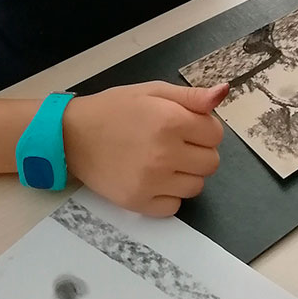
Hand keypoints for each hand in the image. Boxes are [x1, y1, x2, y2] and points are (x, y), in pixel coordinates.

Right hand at [63, 81, 227, 215]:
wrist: (73, 134)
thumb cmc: (115, 108)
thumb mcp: (154, 91)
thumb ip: (192, 96)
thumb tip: (223, 93)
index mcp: (171, 122)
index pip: (216, 134)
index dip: (205, 127)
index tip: (188, 125)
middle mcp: (165, 154)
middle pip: (211, 162)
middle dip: (200, 151)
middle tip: (177, 142)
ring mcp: (151, 182)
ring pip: (196, 186)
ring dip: (187, 173)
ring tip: (165, 160)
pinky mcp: (138, 203)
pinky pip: (174, 207)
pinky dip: (169, 195)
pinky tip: (155, 178)